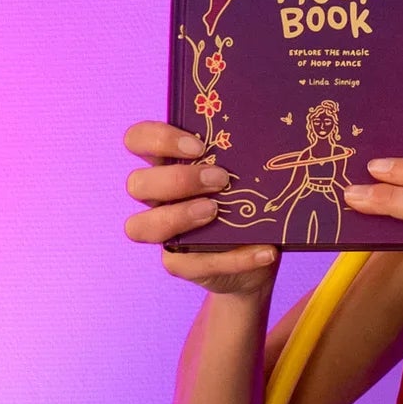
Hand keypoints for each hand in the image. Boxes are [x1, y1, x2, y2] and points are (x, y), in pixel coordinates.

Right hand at [122, 120, 279, 295]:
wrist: (264, 250)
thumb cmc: (251, 199)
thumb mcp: (250, 174)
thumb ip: (244, 157)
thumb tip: (262, 142)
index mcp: (168, 165)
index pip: (138, 140)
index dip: (158, 139)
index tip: (198, 146)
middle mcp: (158, 198)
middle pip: (136, 184)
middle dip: (178, 179)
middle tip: (221, 179)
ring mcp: (164, 233)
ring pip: (139, 227)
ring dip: (179, 216)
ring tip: (217, 211)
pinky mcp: (180, 264)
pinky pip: (193, 264)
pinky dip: (234, 258)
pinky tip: (266, 251)